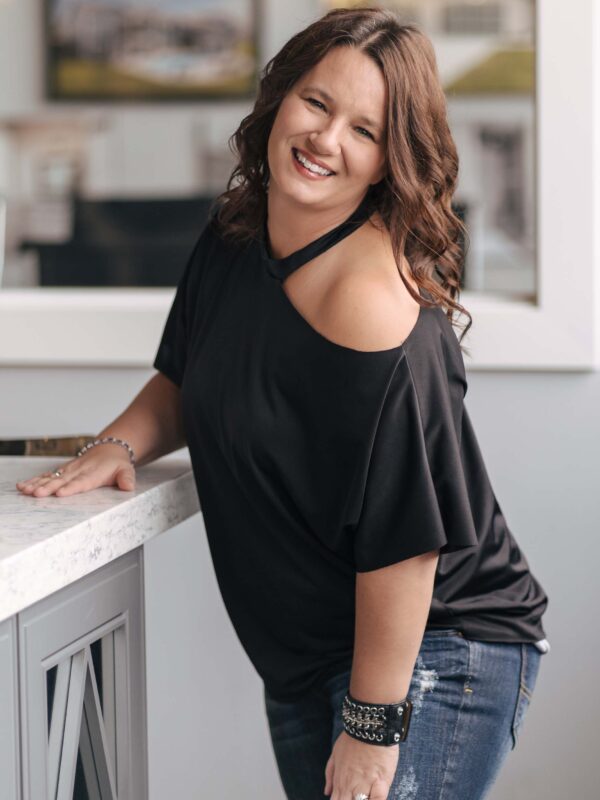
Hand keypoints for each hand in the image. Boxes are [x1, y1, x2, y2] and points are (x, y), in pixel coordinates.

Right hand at [15, 445, 135, 497]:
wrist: (109, 448)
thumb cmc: (117, 463)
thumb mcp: (127, 469)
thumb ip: (127, 478)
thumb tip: (128, 486)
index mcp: (93, 473)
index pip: (81, 482)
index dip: (71, 487)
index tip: (60, 493)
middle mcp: (78, 471)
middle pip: (62, 480)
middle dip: (48, 487)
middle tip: (36, 494)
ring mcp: (68, 470)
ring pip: (51, 477)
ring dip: (37, 483)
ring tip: (24, 490)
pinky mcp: (62, 470)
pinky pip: (47, 475)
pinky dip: (34, 480)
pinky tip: (22, 486)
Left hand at [324, 730, 398, 798]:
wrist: (369, 726)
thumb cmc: (352, 739)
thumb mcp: (335, 753)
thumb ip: (330, 774)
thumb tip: (326, 792)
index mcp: (340, 781)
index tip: (344, 798)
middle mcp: (351, 786)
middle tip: (354, 796)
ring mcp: (366, 785)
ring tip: (363, 796)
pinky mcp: (382, 782)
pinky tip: (373, 798)